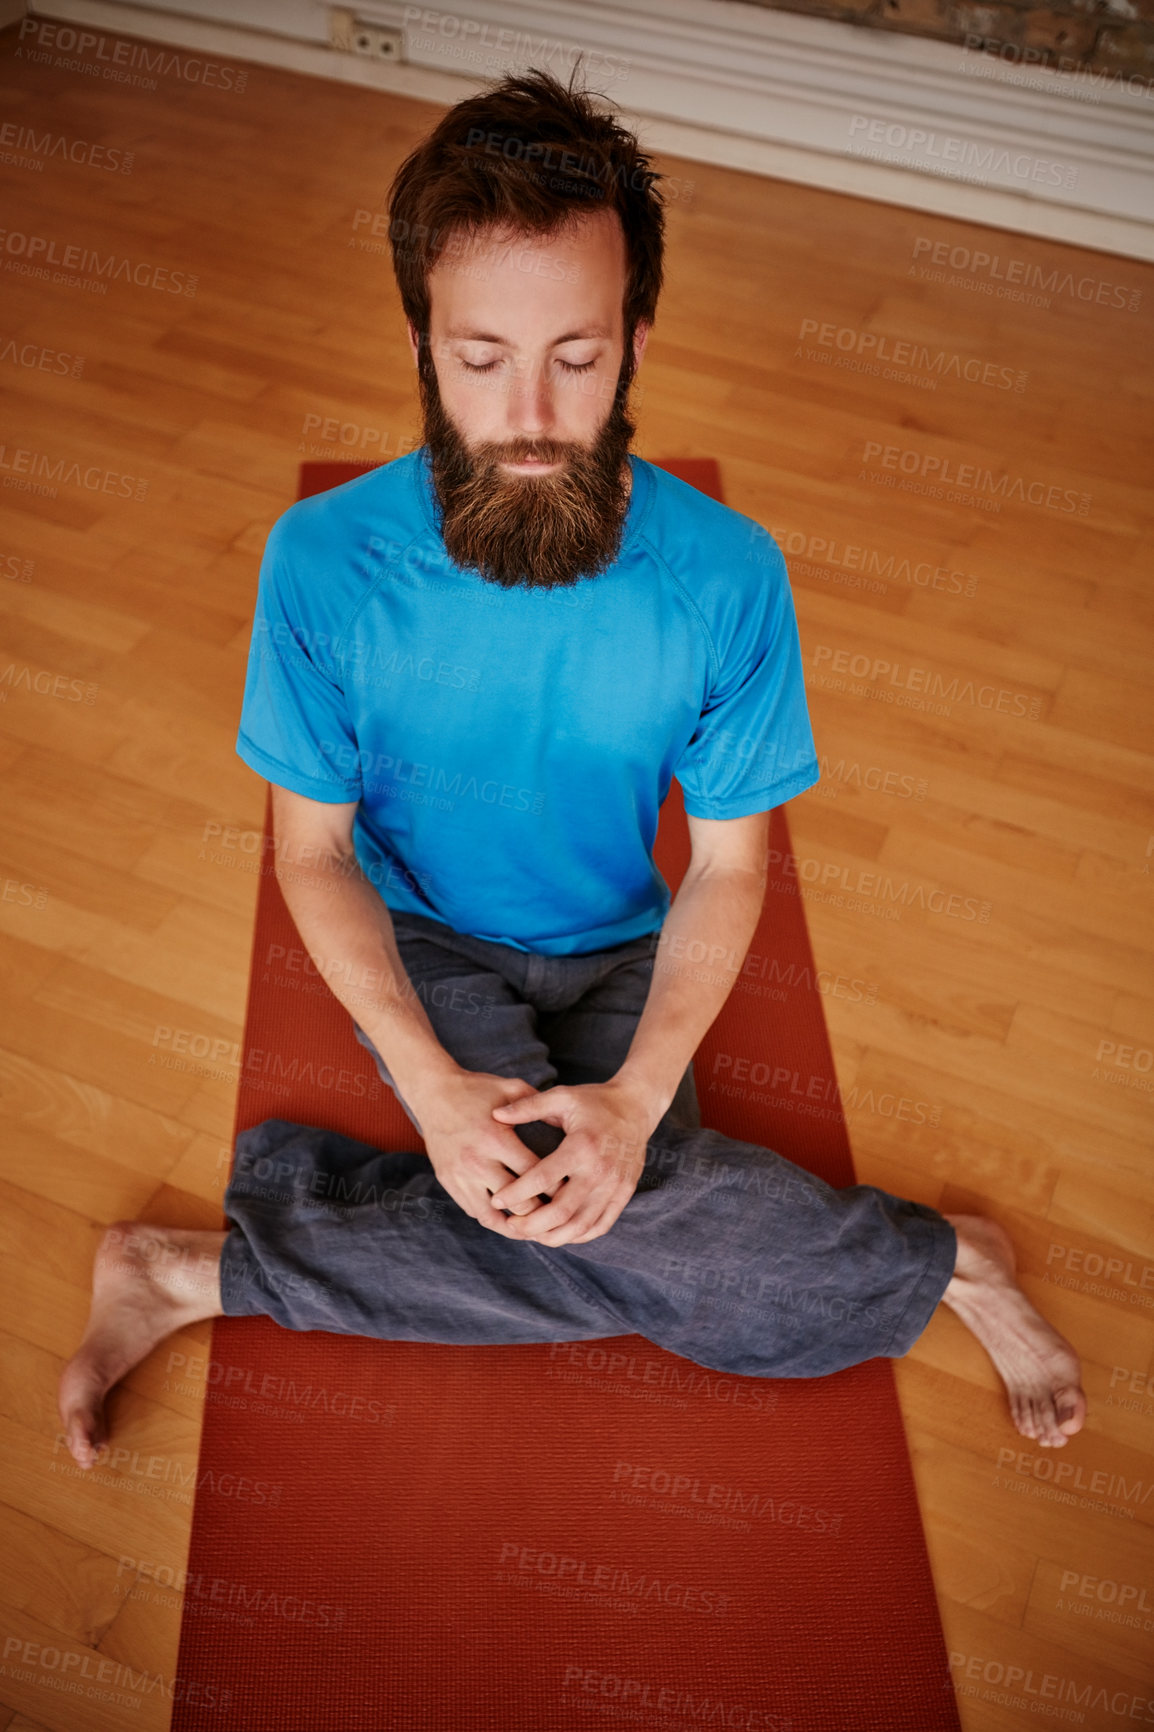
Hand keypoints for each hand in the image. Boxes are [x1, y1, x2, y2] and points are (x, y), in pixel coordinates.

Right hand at [415, 1070, 551, 1234]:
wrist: (433, 1093)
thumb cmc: (477, 1089)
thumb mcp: (511, 1088)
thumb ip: (539, 1104)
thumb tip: (567, 1122)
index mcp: (496, 1139)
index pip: (534, 1174)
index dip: (557, 1187)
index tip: (571, 1193)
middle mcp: (477, 1161)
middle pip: (517, 1202)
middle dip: (541, 1211)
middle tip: (558, 1214)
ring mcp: (459, 1175)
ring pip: (493, 1216)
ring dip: (516, 1225)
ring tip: (535, 1228)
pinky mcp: (448, 1182)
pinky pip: (474, 1211)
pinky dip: (494, 1219)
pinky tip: (511, 1219)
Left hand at [487, 1079, 656, 1245]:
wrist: (637, 1106)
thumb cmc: (594, 1100)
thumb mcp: (562, 1096)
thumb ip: (528, 1106)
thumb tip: (495, 1114)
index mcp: (581, 1146)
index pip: (543, 1178)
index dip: (516, 1192)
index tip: (496, 1200)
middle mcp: (600, 1170)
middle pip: (561, 1212)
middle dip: (531, 1225)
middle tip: (510, 1225)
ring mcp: (615, 1186)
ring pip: (581, 1226)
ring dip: (553, 1236)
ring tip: (531, 1234)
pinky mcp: (624, 1194)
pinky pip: (601, 1225)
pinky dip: (578, 1236)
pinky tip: (559, 1234)